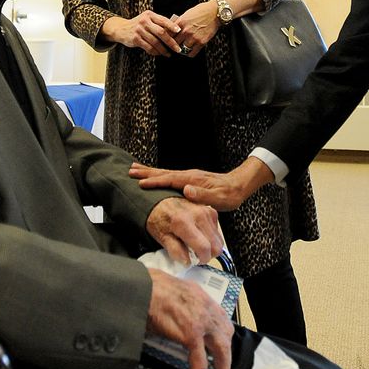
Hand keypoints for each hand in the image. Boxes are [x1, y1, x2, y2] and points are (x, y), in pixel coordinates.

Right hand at [102, 11, 180, 55]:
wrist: (121, 28)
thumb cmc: (139, 24)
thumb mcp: (147, 19)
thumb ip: (158, 23)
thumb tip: (175, 30)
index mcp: (149, 15)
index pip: (163, 20)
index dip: (172, 26)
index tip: (179, 31)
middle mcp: (144, 21)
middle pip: (161, 32)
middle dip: (171, 42)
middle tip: (177, 48)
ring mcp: (139, 30)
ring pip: (155, 42)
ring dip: (163, 50)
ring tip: (169, 53)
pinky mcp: (135, 39)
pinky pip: (148, 47)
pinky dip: (155, 52)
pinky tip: (159, 54)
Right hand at [131, 157, 274, 210]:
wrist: (238, 186)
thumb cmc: (229, 194)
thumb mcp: (218, 198)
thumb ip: (202, 195)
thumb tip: (186, 190)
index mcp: (192, 179)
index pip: (169, 179)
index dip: (154, 181)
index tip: (140, 183)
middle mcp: (188, 175)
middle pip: (163, 172)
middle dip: (146, 172)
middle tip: (130, 170)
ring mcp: (188, 176)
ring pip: (165, 173)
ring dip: (150, 172)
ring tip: (136, 169)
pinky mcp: (190, 179)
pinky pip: (170, 176)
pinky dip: (159, 175)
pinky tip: (155, 177)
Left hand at [146, 197, 221, 265]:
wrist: (162, 201)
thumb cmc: (160, 218)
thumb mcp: (161, 237)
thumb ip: (174, 250)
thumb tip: (187, 262)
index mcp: (184, 223)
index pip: (204, 248)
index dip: (202, 259)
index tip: (196, 261)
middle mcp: (199, 215)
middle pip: (216, 246)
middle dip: (207, 255)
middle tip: (196, 254)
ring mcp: (207, 212)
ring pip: (219, 240)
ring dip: (210, 246)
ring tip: (197, 244)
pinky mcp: (211, 212)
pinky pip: (217, 232)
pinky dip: (211, 237)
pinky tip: (199, 236)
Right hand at [146, 268, 233, 368]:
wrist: (144, 287)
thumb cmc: (153, 286)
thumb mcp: (178, 290)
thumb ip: (186, 302)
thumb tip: (180, 314)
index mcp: (204, 298)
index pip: (223, 320)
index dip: (223, 336)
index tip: (219, 345)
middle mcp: (208, 310)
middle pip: (227, 336)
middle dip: (226, 353)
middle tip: (220, 366)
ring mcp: (202, 323)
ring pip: (221, 350)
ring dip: (221, 367)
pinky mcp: (191, 335)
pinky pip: (199, 363)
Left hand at [170, 0, 218, 57]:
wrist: (215, 13)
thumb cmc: (202, 11)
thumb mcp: (187, 14)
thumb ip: (179, 22)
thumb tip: (172, 29)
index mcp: (181, 22)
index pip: (168, 33)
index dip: (165, 38)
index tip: (165, 40)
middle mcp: (186, 31)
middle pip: (174, 42)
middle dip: (172, 45)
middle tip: (171, 47)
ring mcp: (194, 37)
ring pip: (182, 49)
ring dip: (181, 49)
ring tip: (180, 49)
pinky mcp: (201, 42)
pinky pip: (192, 53)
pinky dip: (189, 54)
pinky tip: (188, 52)